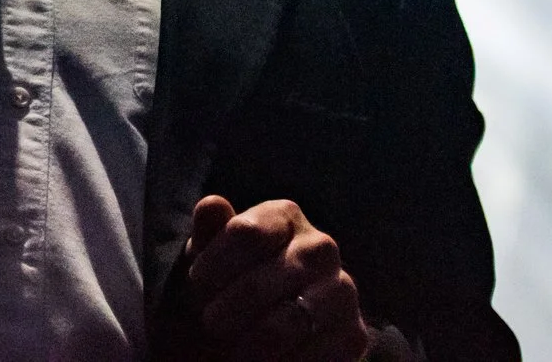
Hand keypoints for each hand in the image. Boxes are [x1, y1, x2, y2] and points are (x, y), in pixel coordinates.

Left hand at [185, 195, 371, 361]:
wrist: (253, 336)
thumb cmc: (224, 287)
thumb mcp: (208, 258)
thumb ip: (209, 232)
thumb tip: (212, 205)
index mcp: (284, 216)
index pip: (246, 234)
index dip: (214, 264)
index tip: (197, 284)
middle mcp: (321, 247)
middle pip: (265, 280)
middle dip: (230, 308)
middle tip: (211, 324)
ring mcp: (343, 290)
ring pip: (291, 321)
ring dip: (253, 341)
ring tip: (234, 351)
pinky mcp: (354, 335)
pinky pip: (315, 354)